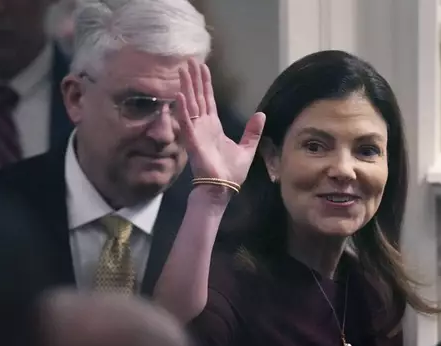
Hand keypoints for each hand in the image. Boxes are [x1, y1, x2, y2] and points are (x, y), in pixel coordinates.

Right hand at [175, 58, 265, 202]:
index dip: (205, 84)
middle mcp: (203, 126)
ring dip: (186, 88)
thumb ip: (252, 132)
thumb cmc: (231, 172)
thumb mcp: (247, 148)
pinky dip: (183, 109)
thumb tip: (261, 114)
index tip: (202, 68)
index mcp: (214, 126)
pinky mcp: (192, 141)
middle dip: (193, 80)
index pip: (208, 100)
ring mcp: (196, 132)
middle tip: (188, 61)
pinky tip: (179, 95)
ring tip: (183, 71)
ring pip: (190, 105)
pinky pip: (186, 122)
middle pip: (197, 97)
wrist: (223, 188)